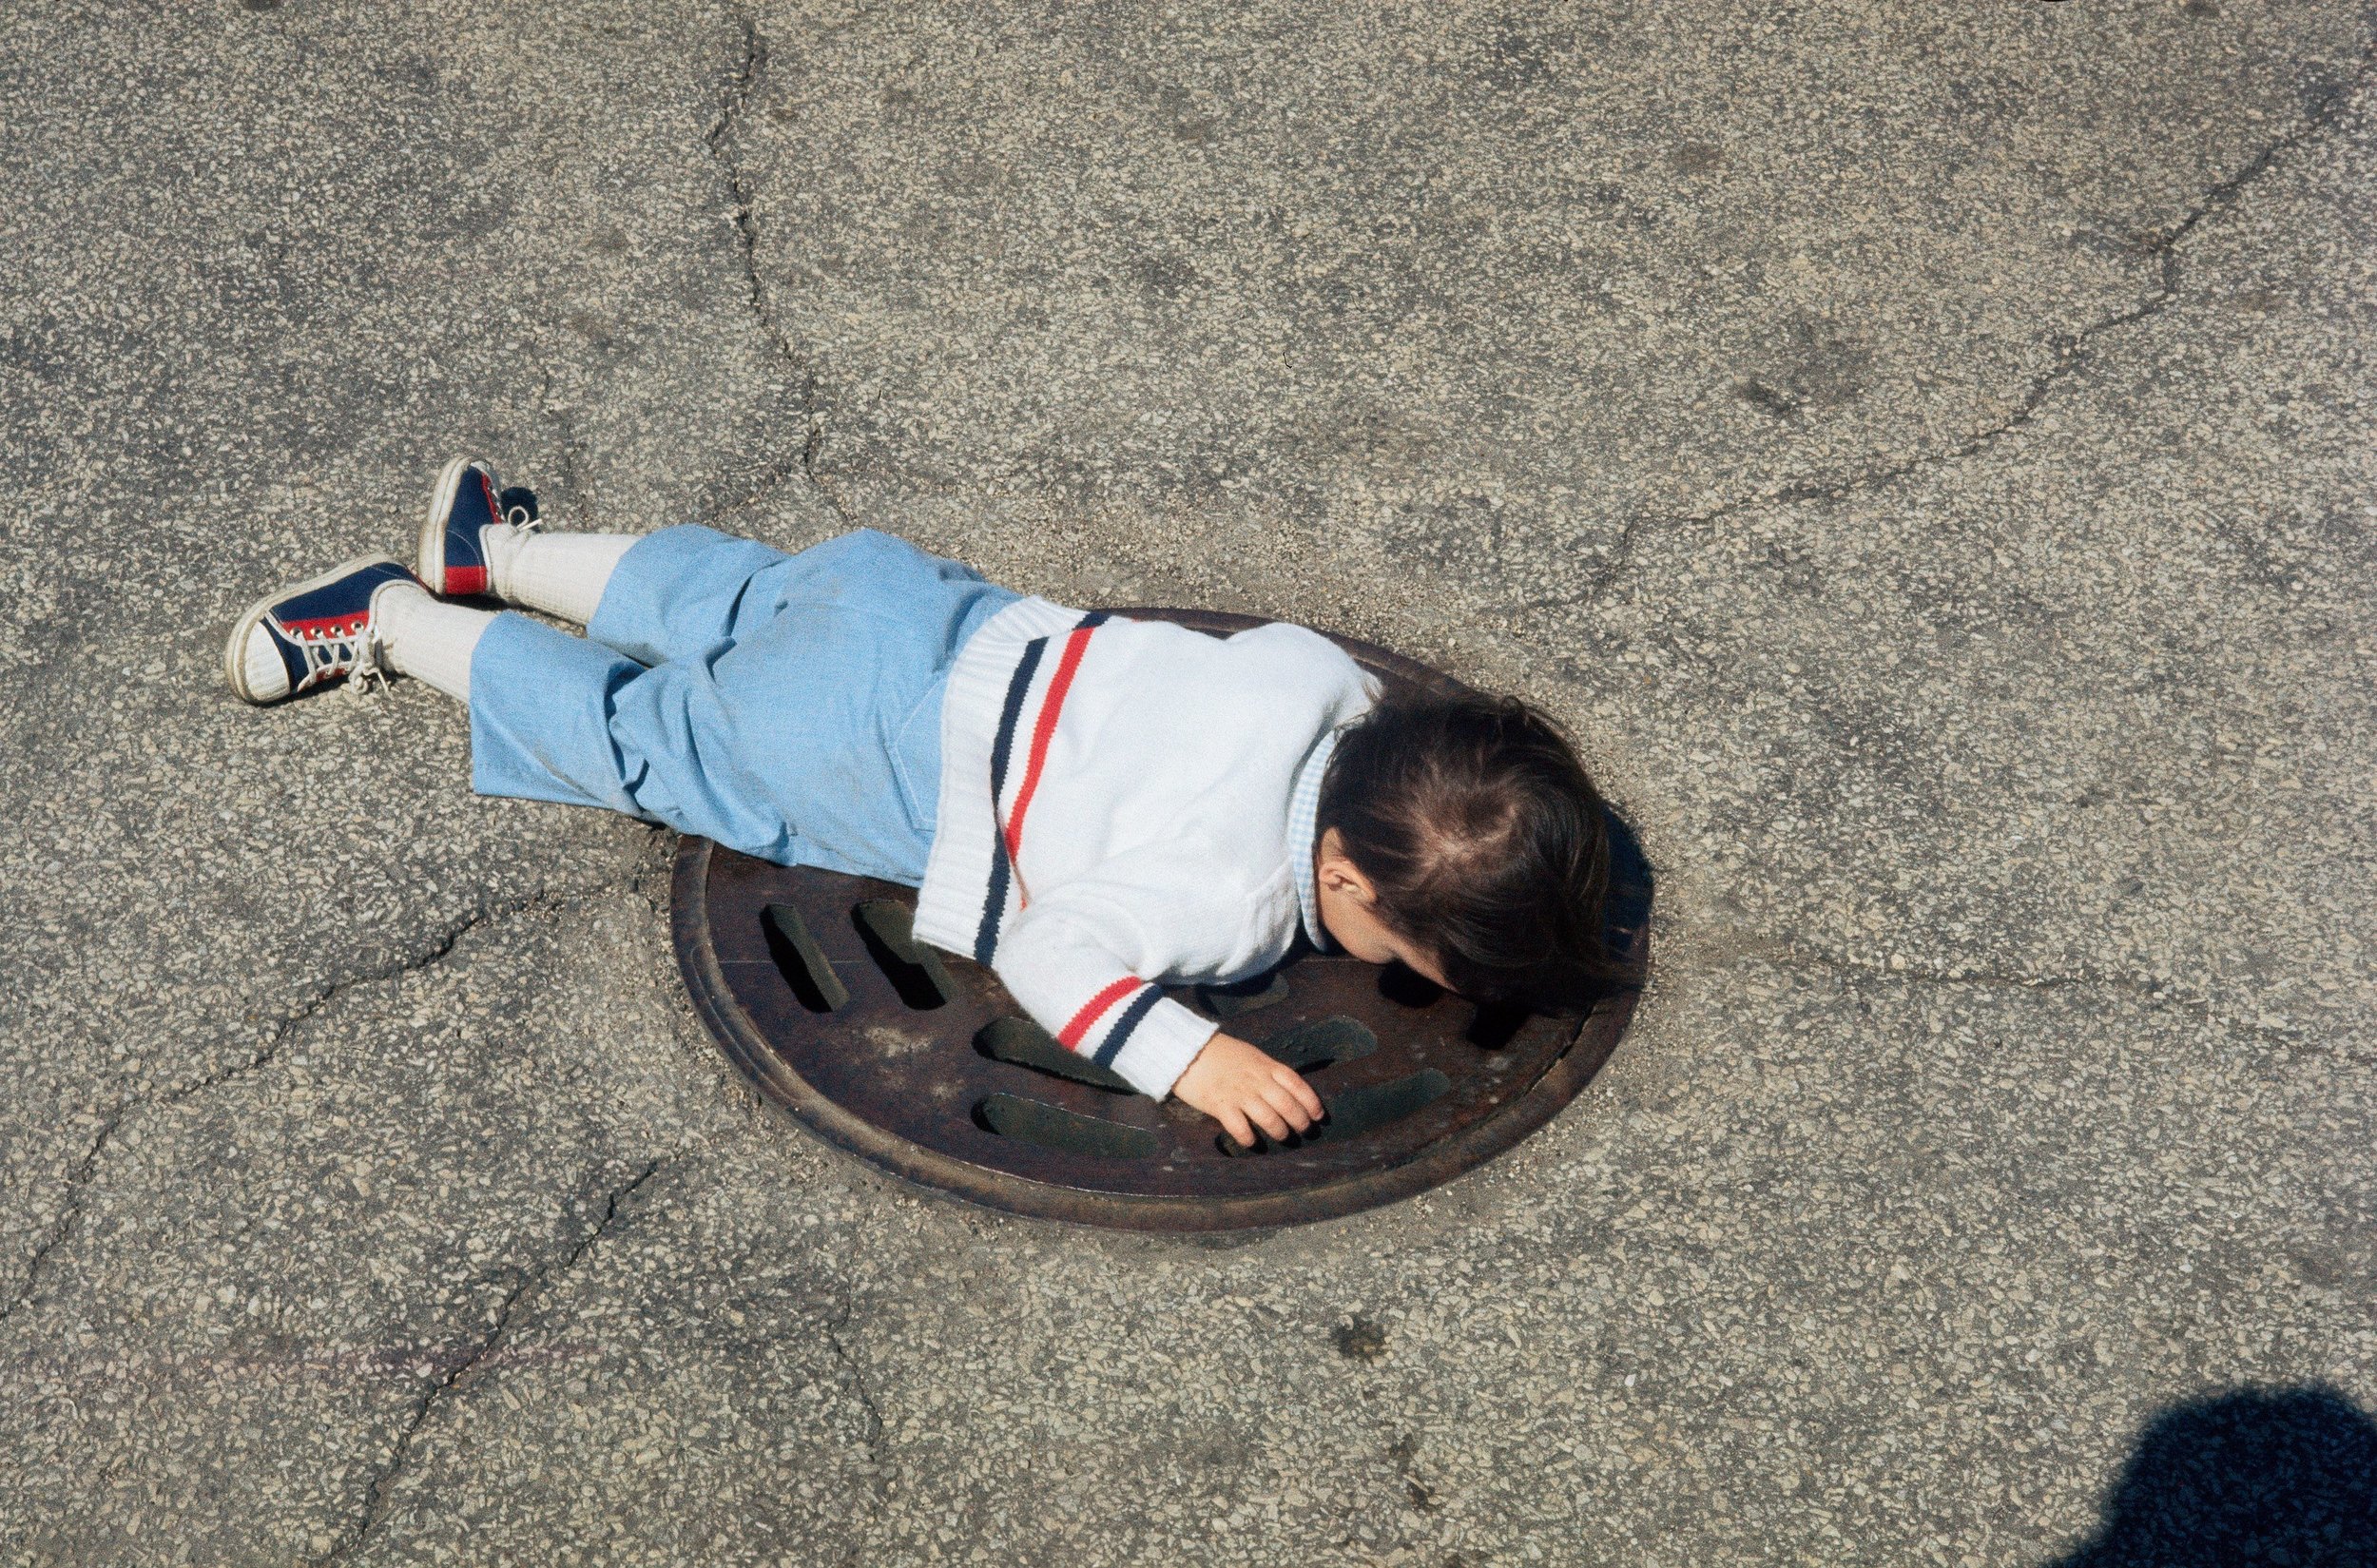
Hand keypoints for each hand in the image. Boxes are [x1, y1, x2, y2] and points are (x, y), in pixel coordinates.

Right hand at [1171, 1033, 1324, 1147]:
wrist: (1186, 1049)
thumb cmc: (1219, 1053)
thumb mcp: (1250, 1055)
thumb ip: (1266, 1070)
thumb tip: (1284, 1087)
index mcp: (1265, 1065)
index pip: (1296, 1084)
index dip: (1311, 1101)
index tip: (1319, 1115)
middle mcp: (1256, 1080)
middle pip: (1287, 1104)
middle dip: (1300, 1121)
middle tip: (1305, 1131)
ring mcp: (1239, 1093)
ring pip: (1269, 1118)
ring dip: (1280, 1131)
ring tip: (1283, 1137)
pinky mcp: (1220, 1106)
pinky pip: (1240, 1128)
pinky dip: (1249, 1138)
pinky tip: (1253, 1143)